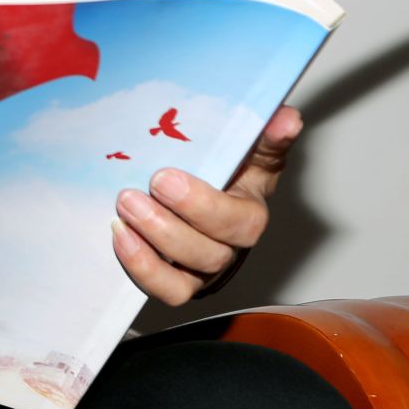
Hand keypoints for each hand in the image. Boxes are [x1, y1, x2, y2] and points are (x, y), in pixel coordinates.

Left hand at [110, 104, 301, 305]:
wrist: (189, 180)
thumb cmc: (222, 165)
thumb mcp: (246, 144)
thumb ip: (265, 133)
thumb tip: (287, 120)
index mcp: (249, 211)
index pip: (241, 221)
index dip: (204, 206)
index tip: (165, 177)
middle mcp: (230, 247)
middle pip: (212, 253)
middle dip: (170, 226)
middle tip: (138, 192)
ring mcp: (202, 269)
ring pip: (186, 280)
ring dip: (151, 248)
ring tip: (125, 211)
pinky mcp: (177, 280)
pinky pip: (163, 289)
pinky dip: (141, 268)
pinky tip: (120, 236)